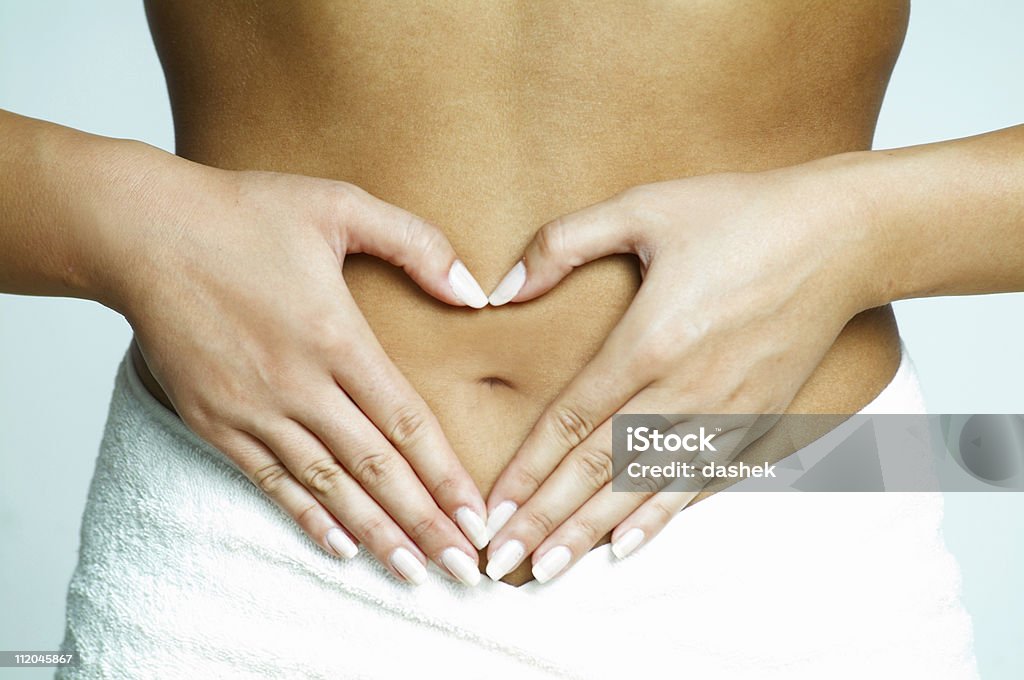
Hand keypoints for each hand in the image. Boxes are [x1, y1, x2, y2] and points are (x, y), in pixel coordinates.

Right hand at [109, 147, 491, 585]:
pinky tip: (339, 546)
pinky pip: (269, 481)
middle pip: (375, 469)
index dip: (445, 474)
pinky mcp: (214, 420)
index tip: (476, 516)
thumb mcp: (339, 204)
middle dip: (424, 522)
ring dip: (374, 534)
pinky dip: (306, 516)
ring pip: (327, 486)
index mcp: (336, 336)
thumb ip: (416, 243)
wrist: (142, 232)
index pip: (405, 421)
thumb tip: (473, 292)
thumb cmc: (242, 213)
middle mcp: (298, 384)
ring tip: (412, 572)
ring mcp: (253, 408)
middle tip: (462, 568)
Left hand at [484, 165, 876, 581]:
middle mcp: (685, 389)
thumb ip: (562, 244)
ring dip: (591, 533)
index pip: (572, 421)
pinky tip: (627, 546)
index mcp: (649, 340)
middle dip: (546, 519)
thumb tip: (499, 290)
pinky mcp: (757, 420)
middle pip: (599, 468)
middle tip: (501, 561)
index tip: (492, 510)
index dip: (528, 470)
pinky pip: (699, 481)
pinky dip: (660, 516)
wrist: (840, 236)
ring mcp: (725, 412)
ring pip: (644, 486)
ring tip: (547, 570)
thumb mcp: (642, 206)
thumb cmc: (739, 214)